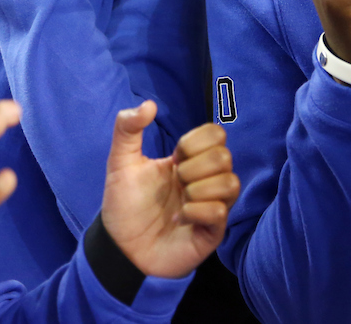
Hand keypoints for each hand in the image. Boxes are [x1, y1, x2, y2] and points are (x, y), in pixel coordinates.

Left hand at [101, 101, 238, 278]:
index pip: (216, 134)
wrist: (119, 247)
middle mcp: (205, 181)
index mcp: (189, 161)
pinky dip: (197, 211)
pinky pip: (220, 212)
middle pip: (225, 156)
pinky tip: (180, 218)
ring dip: (199, 189)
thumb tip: (150, 104)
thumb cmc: (124, 205)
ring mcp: (211, 207)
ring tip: (180, 201)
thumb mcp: (120, 161)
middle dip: (195, 165)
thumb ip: (128, 128)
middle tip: (176, 180)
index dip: (195, 141)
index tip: (173, 157)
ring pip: (231, 183)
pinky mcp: (211, 232)